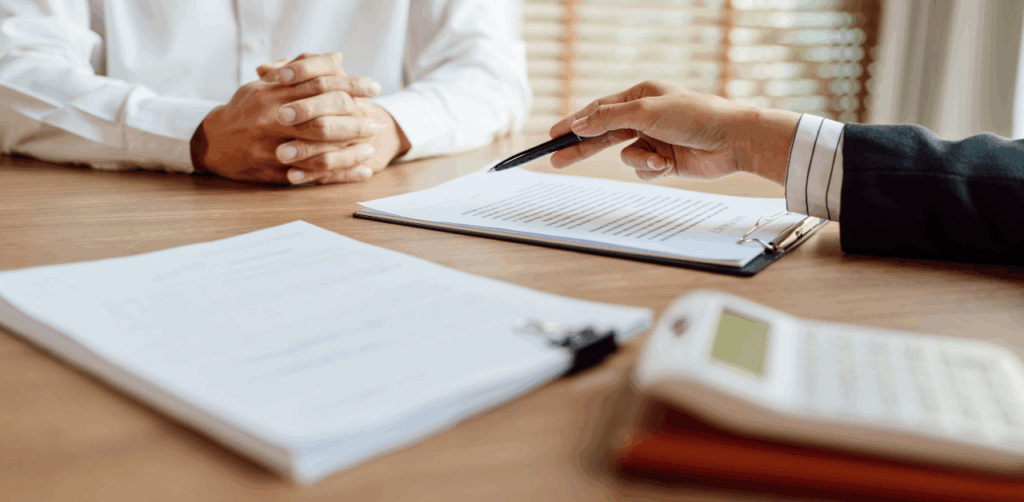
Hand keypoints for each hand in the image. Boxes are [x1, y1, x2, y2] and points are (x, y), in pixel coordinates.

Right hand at [192, 53, 390, 183]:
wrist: (213, 142)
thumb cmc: (246, 109)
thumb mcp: (266, 84)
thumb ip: (300, 70)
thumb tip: (336, 58)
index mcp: (272, 94)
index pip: (319, 86)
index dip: (350, 86)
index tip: (373, 88)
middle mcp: (273, 121)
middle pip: (322, 120)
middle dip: (354, 121)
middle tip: (375, 121)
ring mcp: (273, 148)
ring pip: (319, 151)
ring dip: (350, 150)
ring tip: (371, 147)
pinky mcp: (275, 172)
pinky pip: (314, 176)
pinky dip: (342, 175)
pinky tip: (363, 172)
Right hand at [548, 80, 800, 184]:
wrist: (733, 141)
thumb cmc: (695, 116)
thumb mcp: (646, 111)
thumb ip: (608, 118)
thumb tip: (579, 123)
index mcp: (640, 96)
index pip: (598, 110)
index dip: (574, 122)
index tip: (552, 135)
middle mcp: (645, 116)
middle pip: (603, 135)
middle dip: (582, 149)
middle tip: (556, 159)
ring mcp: (654, 140)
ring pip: (625, 157)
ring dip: (639, 160)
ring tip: (659, 159)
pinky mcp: (664, 161)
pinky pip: (642, 170)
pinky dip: (652, 169)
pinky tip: (669, 165)